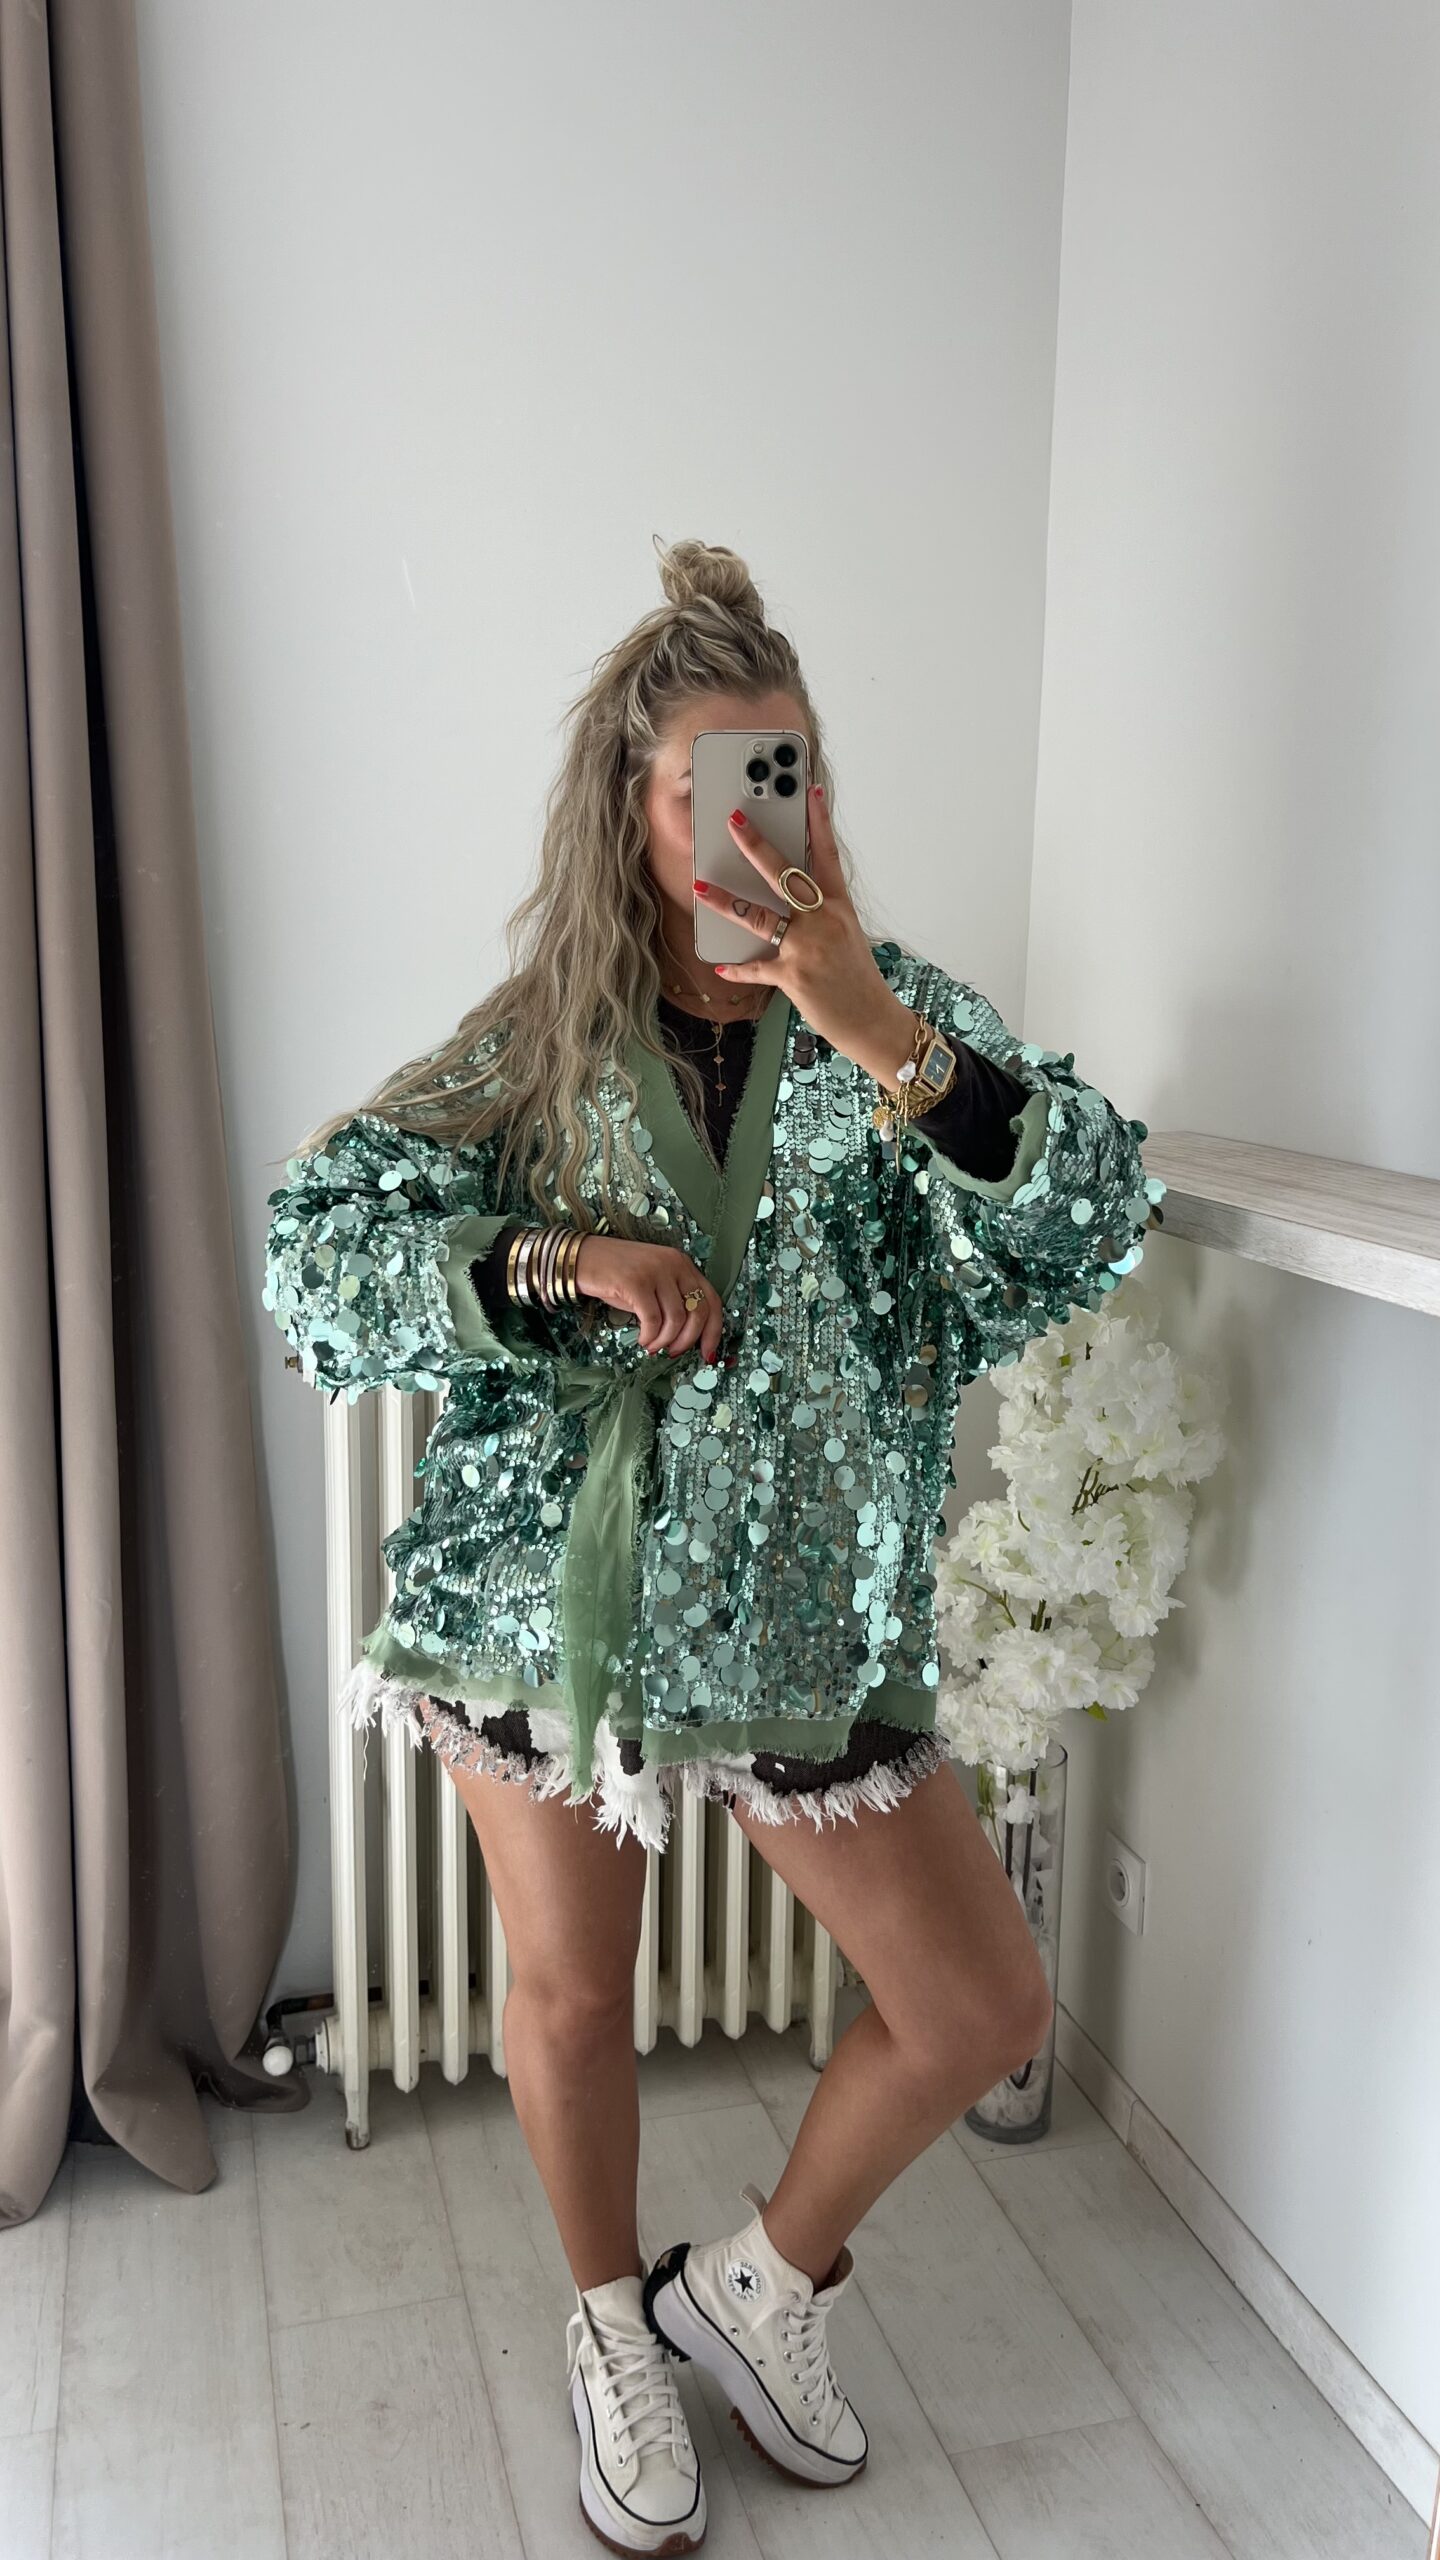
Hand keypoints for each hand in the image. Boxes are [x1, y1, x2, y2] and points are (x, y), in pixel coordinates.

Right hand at [574, 1233, 724, 1363]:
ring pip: (676, 1319)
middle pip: (699, 1312)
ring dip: (665, 1341)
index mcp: (682, 1264)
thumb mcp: (653, 1282)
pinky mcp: (636, 1282)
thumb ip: (673, 1300)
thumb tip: (688, 1336)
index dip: (713, 1331)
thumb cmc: (616, 1275)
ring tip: (652, 1346)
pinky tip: (642, 1340)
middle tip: (673, 1352)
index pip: (712, 1300)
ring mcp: (656, 1271)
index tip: (707, 1353)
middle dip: (688, 1340)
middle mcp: (674, 1264)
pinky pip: (653, 1320)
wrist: (582, 1258)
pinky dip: (649, 1336)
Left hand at [694, 785, 920, 1089]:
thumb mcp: (846, 936)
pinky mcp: (793, 976)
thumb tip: (789, 895)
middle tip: (733, 823)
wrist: (872, 1020)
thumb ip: (820, 912)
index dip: (819, 821)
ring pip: (759, 916)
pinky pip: (757, 968)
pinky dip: (738, 968)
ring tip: (700, 888)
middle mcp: (824, 921)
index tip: (810, 790)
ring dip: (725, 901)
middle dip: (756, 846)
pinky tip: (721, 965)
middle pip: (785, 875)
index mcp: (839, 907)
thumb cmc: (857, 978)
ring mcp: (808, 948)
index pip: (827, 855)